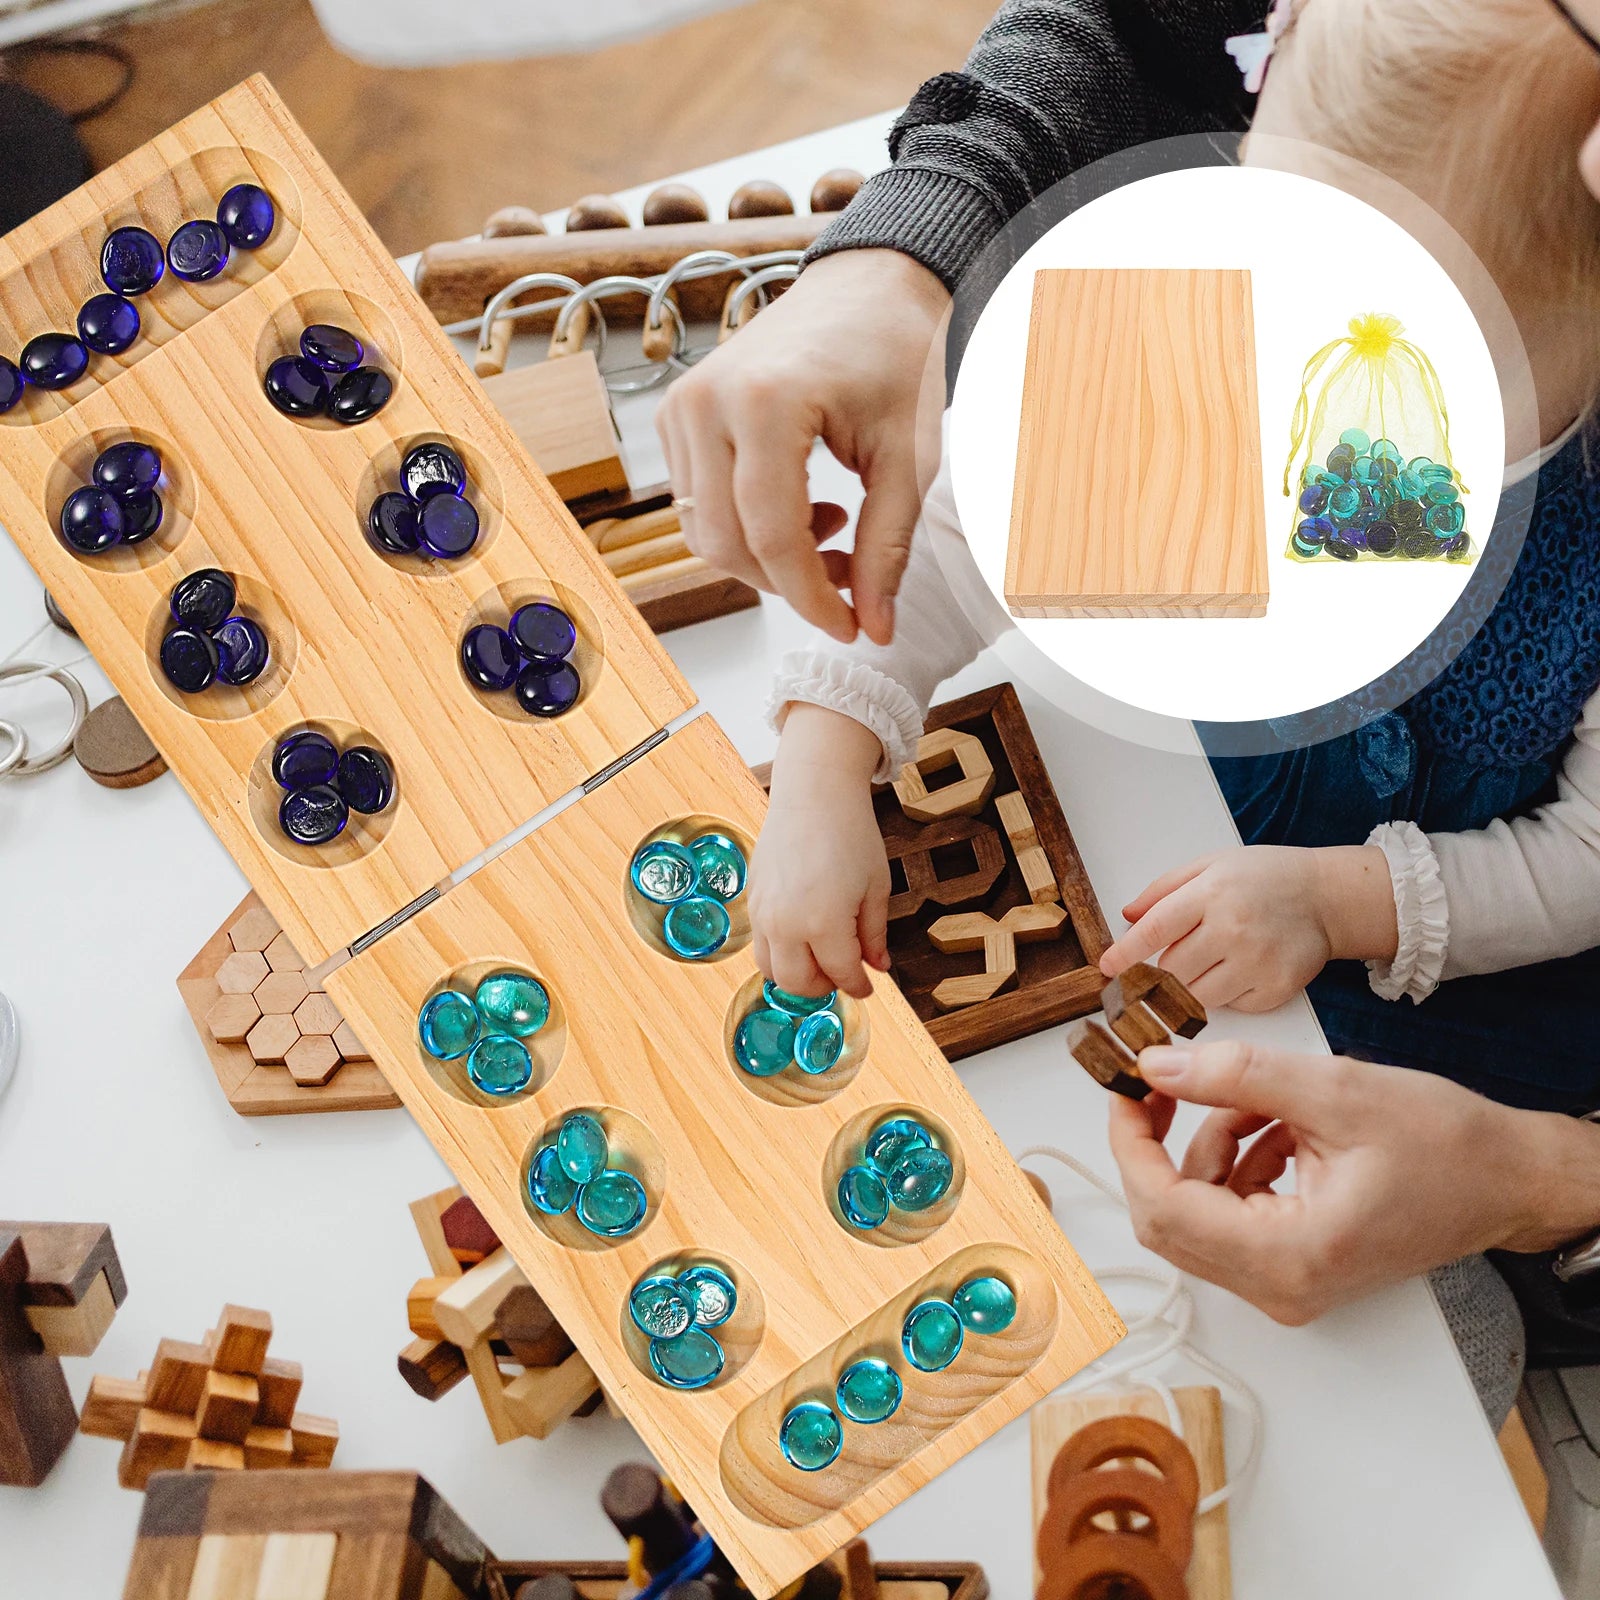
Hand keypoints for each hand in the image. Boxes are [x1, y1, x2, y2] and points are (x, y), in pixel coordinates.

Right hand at [656, 249, 948, 645]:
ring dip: (767, 558)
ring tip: (833, 529)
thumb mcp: (909, 457)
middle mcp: (708, 402)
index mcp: (765, 402)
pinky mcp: (677, 415)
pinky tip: (800, 505)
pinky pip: (697, 504)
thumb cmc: (894, 351)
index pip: (773, 538)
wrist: (868, 284)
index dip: (812, 599)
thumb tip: (874, 627)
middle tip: (850, 577)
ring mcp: (682, 407)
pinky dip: (746, 528)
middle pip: (727, 545)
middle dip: (789, 583)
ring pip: (705, 533)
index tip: (849, 628)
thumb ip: (888, 548)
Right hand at [751, 705, 890, 997]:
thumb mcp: (875, 886)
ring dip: (796, 975)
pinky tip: (801, 937)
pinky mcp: (752, 899)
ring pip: (771, 970)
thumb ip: (874, 933)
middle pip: (799, 983)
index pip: (841, 973)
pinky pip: (760, 942)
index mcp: (824, 922)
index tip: (868, 987)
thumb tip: (877, 966)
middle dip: (824, 987)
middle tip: (842, 975)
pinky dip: (779, 952)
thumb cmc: (850, 833)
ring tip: (820, 961)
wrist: (814, 792)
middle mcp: (787, 923)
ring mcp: (764, 913)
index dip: (859, 986)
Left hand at [1101, 845, 1397, 1011]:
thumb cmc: (1264, 877)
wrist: (1325, 897)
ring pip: (1196, 996)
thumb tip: (1126, 916)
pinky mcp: (1276, 989)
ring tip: (1201, 965)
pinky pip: (1230, 1007)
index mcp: (1212, 893)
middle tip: (1153, 971)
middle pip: (1172, 971)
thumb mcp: (1210, 865)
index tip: (1107, 968)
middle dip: (1155, 975)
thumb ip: (1164, 890)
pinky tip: (1234, 972)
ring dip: (1186, 988)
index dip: (1126, 954)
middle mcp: (1234, 929)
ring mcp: (1257, 963)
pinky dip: (1223, 996)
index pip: (1155, 930)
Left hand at [1108, 1040, 1599, 1323]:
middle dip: (1159, 1140)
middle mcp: (1281, 1286)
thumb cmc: (1446, 1146)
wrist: (1510, 1180)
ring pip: (1199, 1206)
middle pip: (1171, 1216)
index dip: (1130, 1144)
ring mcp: (1286, 1281)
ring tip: (1261, 1097)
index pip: (1164, 1209)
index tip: (1123, 1088)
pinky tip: (1277, 1122)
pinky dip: (1237, 1157)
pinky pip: (1231, 1208)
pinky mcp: (1294, 1263)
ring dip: (1210, 1141)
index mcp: (1289, 1258)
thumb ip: (1233, 1076)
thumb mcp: (1332, 1091)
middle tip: (1164, 1079)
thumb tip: (1156, 1066)